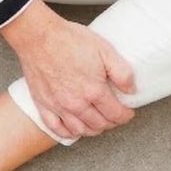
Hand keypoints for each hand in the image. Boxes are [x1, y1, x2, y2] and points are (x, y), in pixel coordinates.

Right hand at [0, 0, 135, 138]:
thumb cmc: (69, 40)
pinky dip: (68, 133)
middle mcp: (76, 104)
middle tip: (115, 116)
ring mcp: (58, 106)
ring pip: (80, 130)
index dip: (125, 115)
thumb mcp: (105, 50)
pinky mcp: (43, 105)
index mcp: (94, 91)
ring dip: (92, 130)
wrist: (38, 36)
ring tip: (98, 123)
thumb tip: (131, 90)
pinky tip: (74, 130)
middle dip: (111, 123)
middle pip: (99, 124)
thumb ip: (122, 73)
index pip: (115, 114)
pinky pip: (56, 128)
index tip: (128, 112)